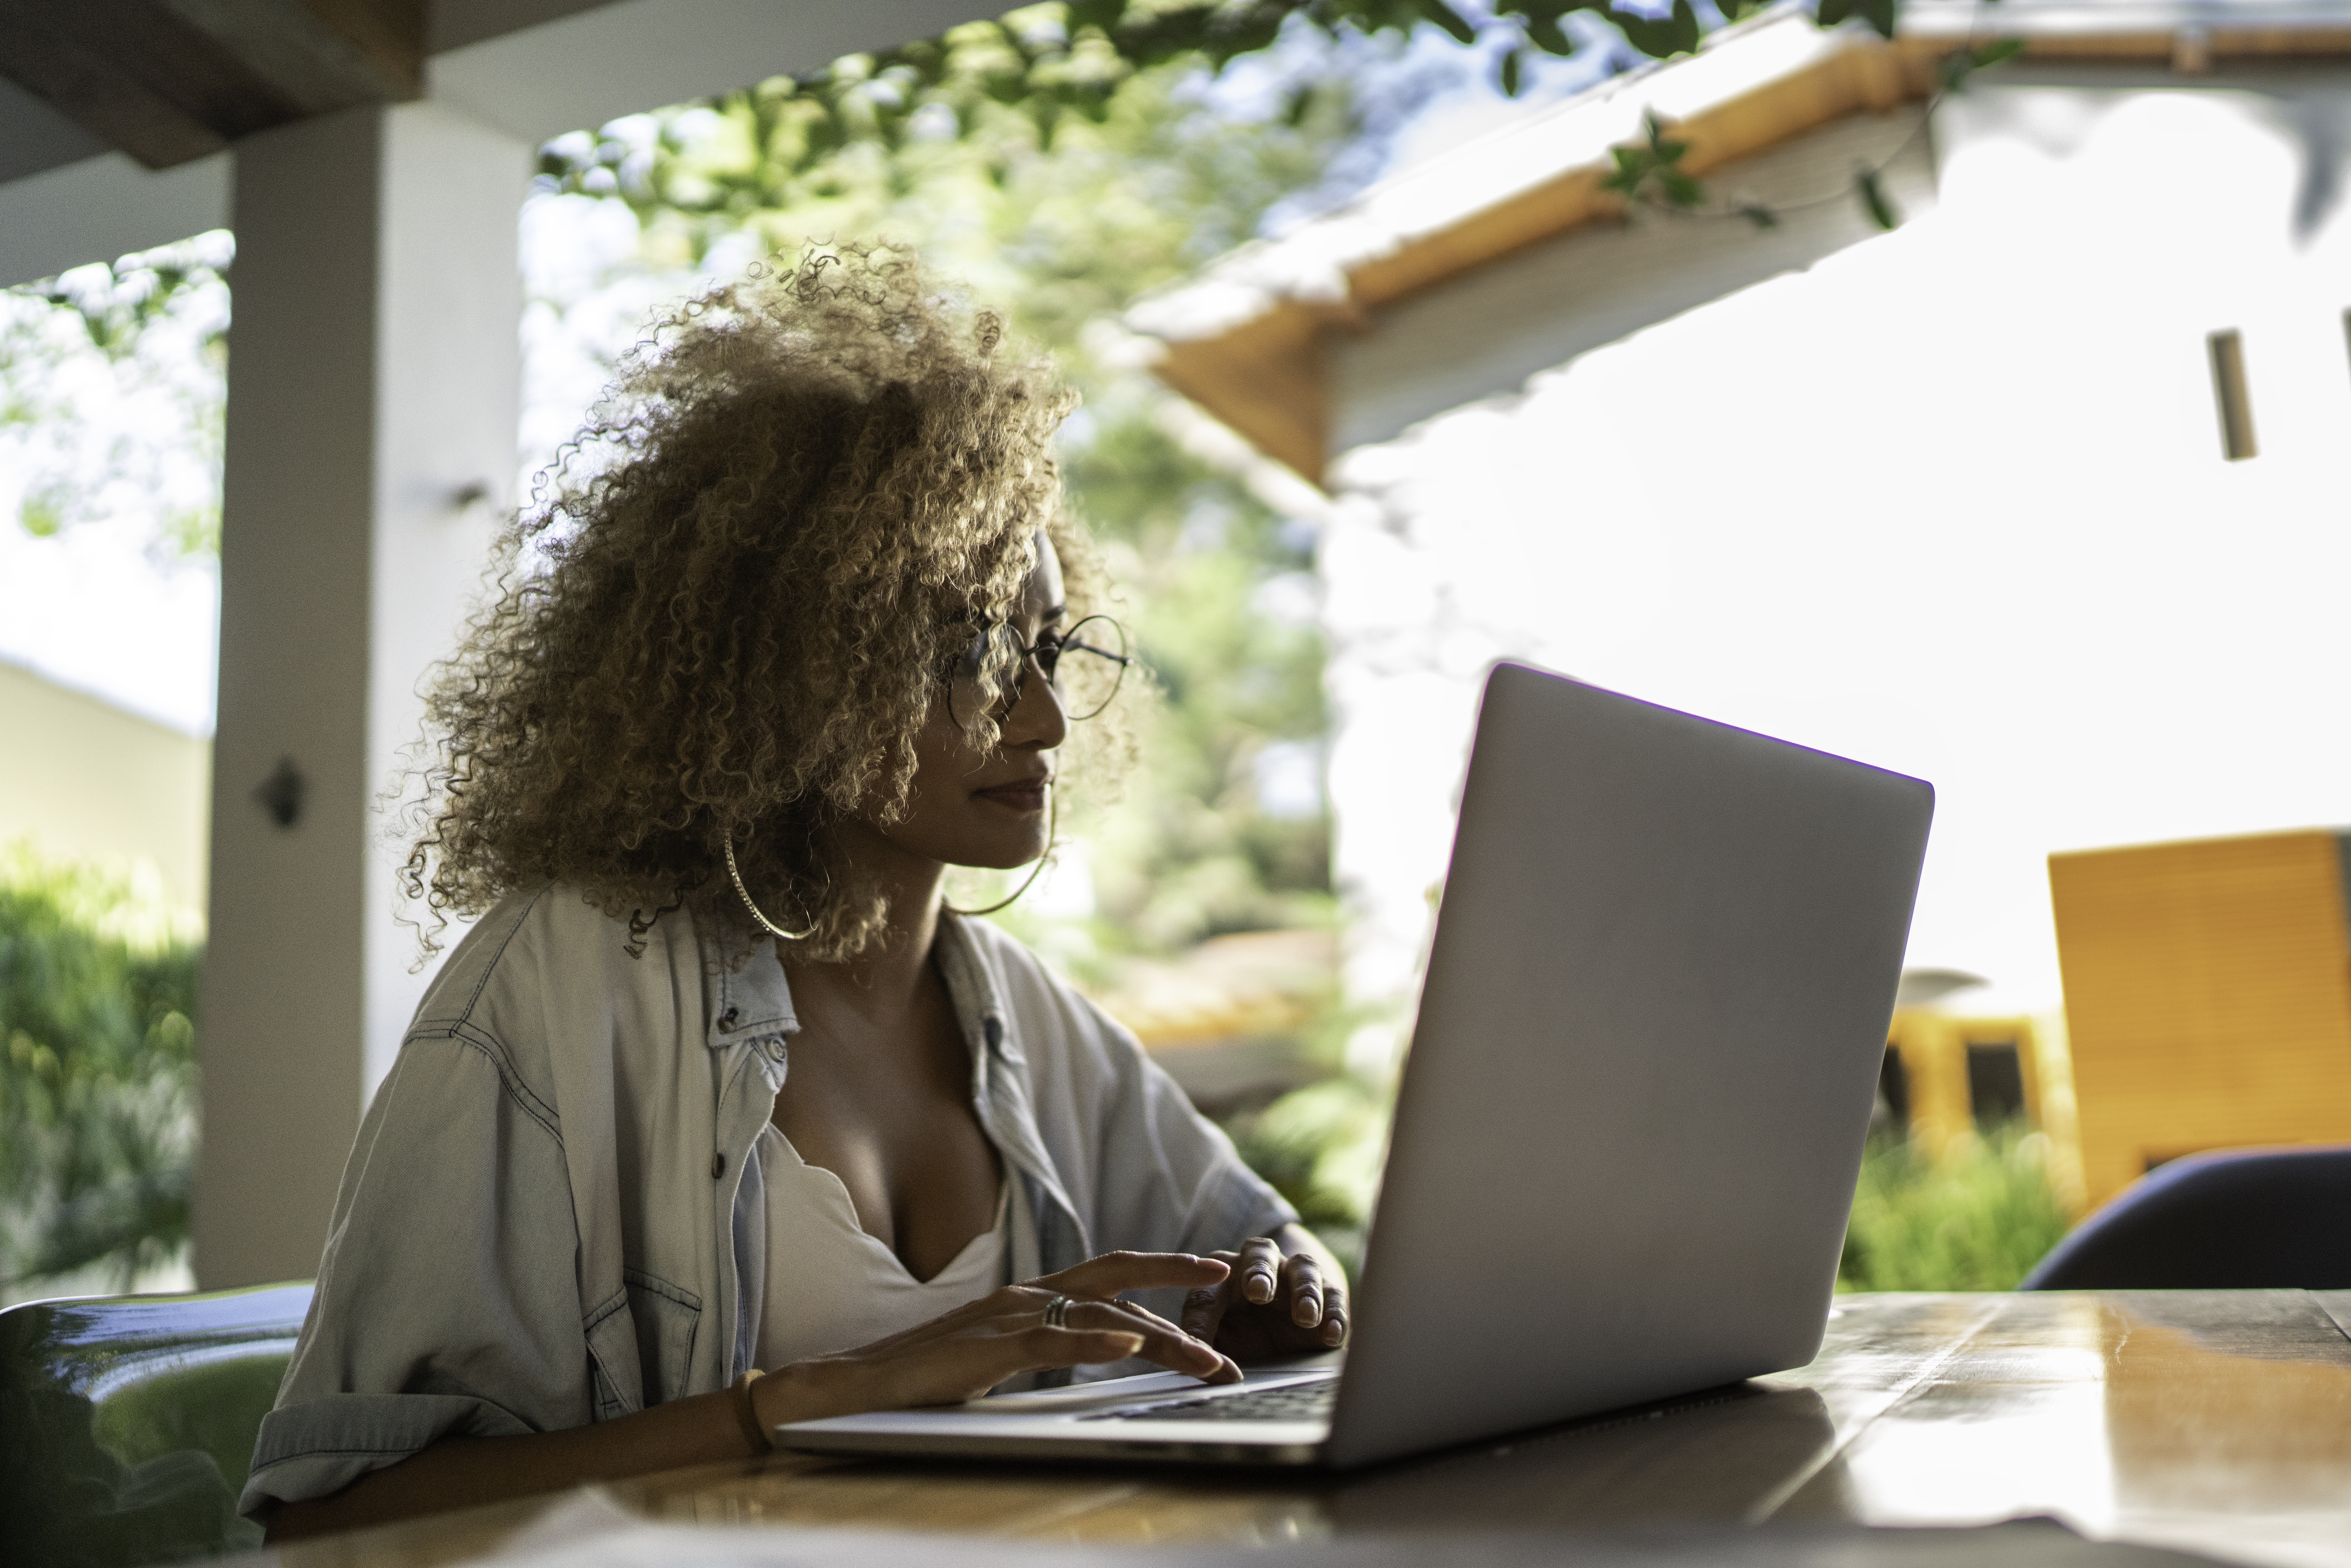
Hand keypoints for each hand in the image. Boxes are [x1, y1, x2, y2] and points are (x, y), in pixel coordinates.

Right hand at [755, 1250, 1241, 1426]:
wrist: (861, 1382)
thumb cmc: (930, 1373)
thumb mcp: (1004, 1352)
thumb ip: (1050, 1342)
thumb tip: (1104, 1347)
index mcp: (1033, 1294)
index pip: (1114, 1275)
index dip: (1167, 1272)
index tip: (1216, 1273)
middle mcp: (1028, 1295)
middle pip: (1121, 1283)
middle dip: (1184, 1292)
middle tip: (1237, 1302)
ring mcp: (1009, 1318)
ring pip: (1102, 1316)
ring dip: (1162, 1337)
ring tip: (1207, 1359)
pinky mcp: (988, 1349)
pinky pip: (1052, 1343)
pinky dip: (1095, 1342)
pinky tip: (1131, 1345)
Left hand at [1181, 1228, 1347, 1362]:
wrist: (1278, 1332)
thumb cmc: (1236, 1330)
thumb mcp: (1215, 1335)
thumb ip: (1203, 1342)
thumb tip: (1198, 1364)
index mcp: (1224, 1273)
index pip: (1214, 1280)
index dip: (1214, 1302)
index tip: (1232, 1310)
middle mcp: (1261, 1265)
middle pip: (1261, 1255)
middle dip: (1260, 1272)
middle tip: (1258, 1291)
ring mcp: (1295, 1277)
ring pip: (1303, 1269)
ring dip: (1304, 1291)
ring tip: (1305, 1316)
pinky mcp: (1326, 1295)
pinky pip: (1334, 1297)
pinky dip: (1334, 1315)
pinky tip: (1332, 1335)